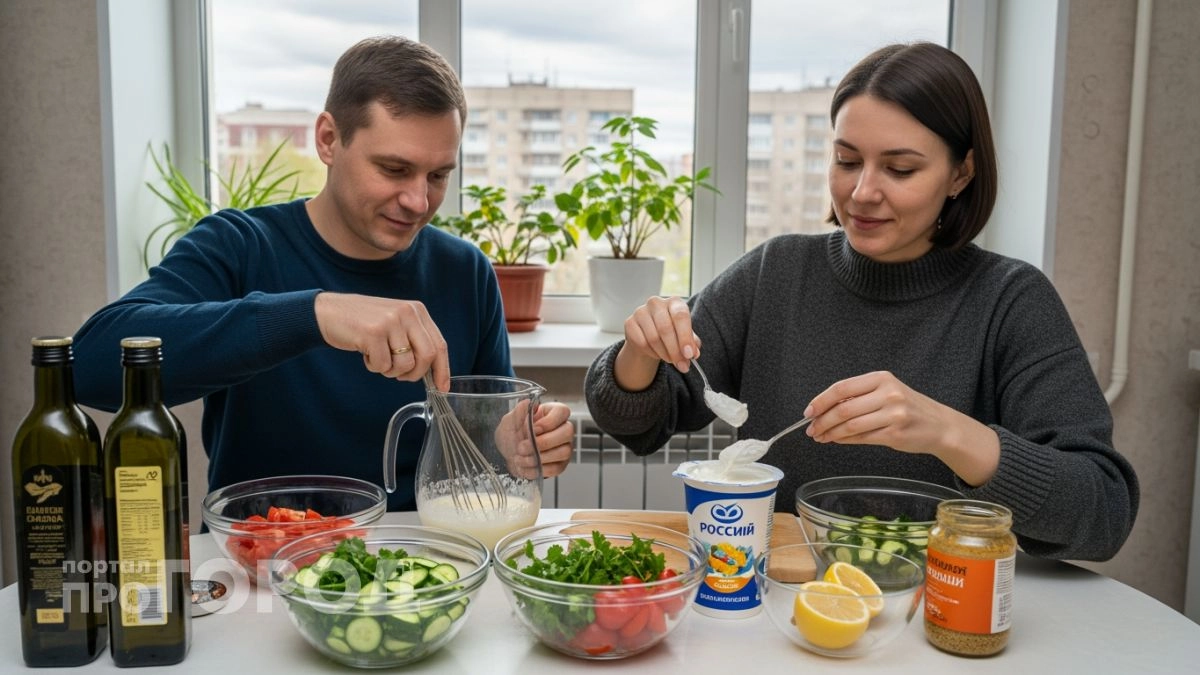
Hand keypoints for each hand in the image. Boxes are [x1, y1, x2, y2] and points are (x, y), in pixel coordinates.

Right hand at [313, 292, 449, 388]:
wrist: (328, 312)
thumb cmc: (363, 323)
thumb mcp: (395, 323)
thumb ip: (414, 339)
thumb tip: (433, 371)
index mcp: (417, 310)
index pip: (439, 344)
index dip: (442, 369)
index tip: (442, 388)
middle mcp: (407, 313)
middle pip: (427, 356)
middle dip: (415, 374)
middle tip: (400, 376)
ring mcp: (390, 321)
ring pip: (406, 364)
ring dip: (391, 370)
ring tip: (378, 358)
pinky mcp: (373, 332)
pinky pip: (383, 365)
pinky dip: (374, 366)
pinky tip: (365, 353)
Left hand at [494, 401, 573, 479]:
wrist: (507, 452)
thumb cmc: (512, 433)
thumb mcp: (511, 420)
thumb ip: (519, 412)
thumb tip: (527, 403)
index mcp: (553, 413)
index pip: (562, 412)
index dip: (549, 422)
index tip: (532, 429)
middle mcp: (563, 429)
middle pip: (567, 432)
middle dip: (544, 442)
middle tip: (523, 447)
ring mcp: (564, 447)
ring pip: (564, 452)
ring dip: (539, 457)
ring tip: (520, 458)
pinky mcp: (560, 464)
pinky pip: (556, 468)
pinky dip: (538, 469)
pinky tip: (524, 467)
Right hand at [614, 296, 700, 390]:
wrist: (649, 334)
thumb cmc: (672, 332)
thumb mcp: (685, 336)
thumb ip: (692, 343)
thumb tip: (694, 353)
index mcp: (674, 302)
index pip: (681, 316)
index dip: (685, 336)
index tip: (689, 355)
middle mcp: (656, 303)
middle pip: (666, 328)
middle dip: (675, 351)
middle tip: (682, 365)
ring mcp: (641, 312)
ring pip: (653, 338)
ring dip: (664, 354)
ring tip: (671, 359)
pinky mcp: (629, 323)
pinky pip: (642, 343)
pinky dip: (652, 353)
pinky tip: (657, 353)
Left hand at [803, 371, 999, 485]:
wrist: (939, 425)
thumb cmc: (908, 407)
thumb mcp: (886, 391)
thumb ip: (858, 396)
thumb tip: (823, 409)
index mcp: (881, 378)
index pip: (842, 388)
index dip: (821, 400)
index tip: (809, 411)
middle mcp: (888, 393)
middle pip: (843, 408)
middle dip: (822, 421)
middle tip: (811, 429)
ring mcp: (893, 414)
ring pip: (850, 425)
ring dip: (831, 433)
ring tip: (821, 437)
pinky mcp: (895, 433)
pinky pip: (862, 438)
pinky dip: (844, 440)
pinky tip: (837, 440)